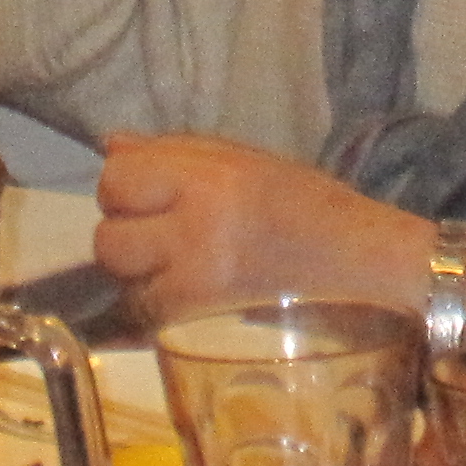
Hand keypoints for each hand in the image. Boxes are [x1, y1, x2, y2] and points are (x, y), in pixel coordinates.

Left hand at [94, 133, 428, 327]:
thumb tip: (110, 146)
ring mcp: (194, 281)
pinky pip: (144, 310)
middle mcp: (196, 229)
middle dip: (126, 232)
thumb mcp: (248, 161)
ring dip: (139, 270)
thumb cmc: (308, 204)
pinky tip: (189, 290)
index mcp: (213, 178)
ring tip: (176, 262)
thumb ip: (178, 151)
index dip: (126, 187)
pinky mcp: (196, 320)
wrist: (358, 262)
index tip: (151, 194)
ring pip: (121, 278)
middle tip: (161, 232)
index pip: (118, 179)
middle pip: (107, 236)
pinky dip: (156, 300)